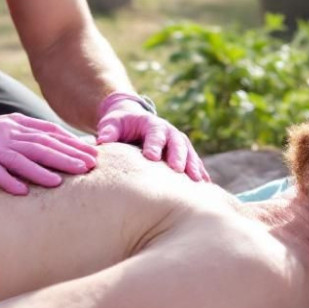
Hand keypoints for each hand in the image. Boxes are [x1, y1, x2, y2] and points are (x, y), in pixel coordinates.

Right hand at [0, 92, 98, 194]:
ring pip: (20, 158)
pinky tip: (21, 191)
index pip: (49, 133)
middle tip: (90, 167)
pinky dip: (7, 181)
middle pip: (41, 145)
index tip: (94, 154)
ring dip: (42, 170)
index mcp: (13, 125)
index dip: (72, 143)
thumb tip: (48, 147)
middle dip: (67, 156)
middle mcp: (5, 134)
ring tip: (61, 182)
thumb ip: (22, 135)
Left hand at [95, 92, 209, 180]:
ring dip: (194, 166)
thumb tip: (102, 141)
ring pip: (189, 154)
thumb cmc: (120, 123)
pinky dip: (200, 173)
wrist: (132, 119)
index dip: (154, 144)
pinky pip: (194, 163)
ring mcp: (178, 143)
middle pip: (177, 143)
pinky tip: (206, 187)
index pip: (154, 133)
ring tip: (198, 182)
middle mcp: (169, 132)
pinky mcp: (183, 154)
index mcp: (152, 124)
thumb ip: (108, 131)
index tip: (152, 157)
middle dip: (178, 156)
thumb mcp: (112, 123)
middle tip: (178, 170)